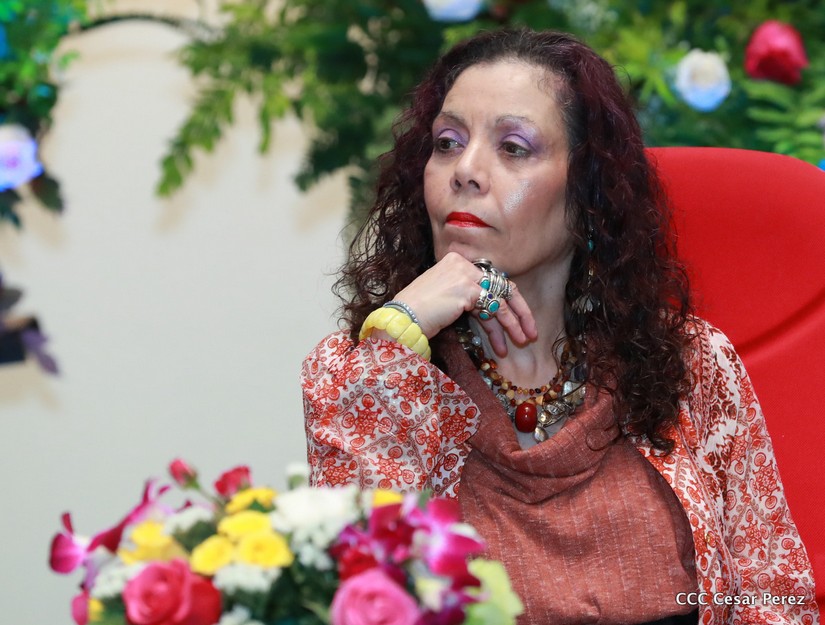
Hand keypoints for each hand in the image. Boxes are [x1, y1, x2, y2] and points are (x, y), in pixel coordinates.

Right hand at [389, 252, 536, 356]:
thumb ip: (466, 295)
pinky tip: (501, 345)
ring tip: (521, 342)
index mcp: (456, 261)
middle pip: (502, 286)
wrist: (402, 320)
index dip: (507, 300)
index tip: (516, 318)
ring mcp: (465, 275)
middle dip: (520, 311)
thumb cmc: (418, 313)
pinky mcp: (467, 289)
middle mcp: (462, 263)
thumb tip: (492, 309)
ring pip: (500, 300)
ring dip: (513, 324)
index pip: (491, 279)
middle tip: (530, 330)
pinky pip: (493, 310)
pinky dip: (501, 328)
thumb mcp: (446, 297)